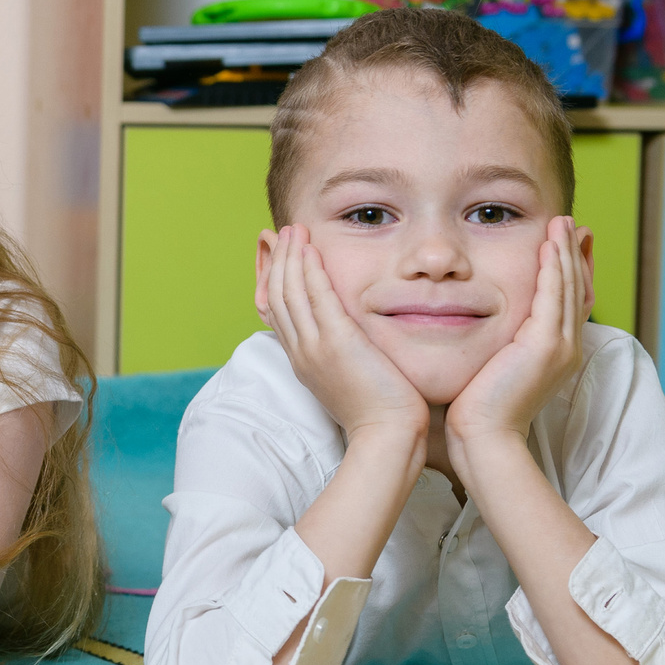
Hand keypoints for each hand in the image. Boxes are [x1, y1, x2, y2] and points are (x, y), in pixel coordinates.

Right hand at [256, 225, 429, 448]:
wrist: (388, 434)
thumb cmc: (380, 413)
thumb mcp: (352, 378)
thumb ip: (344, 354)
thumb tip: (350, 339)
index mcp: (303, 361)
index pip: (279, 312)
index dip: (277, 280)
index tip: (284, 255)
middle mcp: (301, 352)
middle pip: (278, 296)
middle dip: (279, 260)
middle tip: (284, 232)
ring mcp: (315, 347)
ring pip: (291, 292)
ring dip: (291, 257)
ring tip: (294, 230)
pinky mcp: (336, 343)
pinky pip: (316, 297)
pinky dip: (310, 270)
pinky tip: (310, 249)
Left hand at [445, 217, 592, 473]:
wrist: (482, 438)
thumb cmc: (477, 408)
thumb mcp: (491, 365)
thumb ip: (494, 342)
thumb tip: (480, 324)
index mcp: (553, 352)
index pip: (568, 301)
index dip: (569, 269)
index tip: (564, 241)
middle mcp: (565, 346)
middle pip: (576, 288)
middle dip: (573, 252)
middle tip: (569, 222)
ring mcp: (560, 346)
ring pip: (568, 286)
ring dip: (565, 251)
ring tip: (561, 222)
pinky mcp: (546, 346)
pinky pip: (554, 296)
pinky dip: (554, 268)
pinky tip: (549, 244)